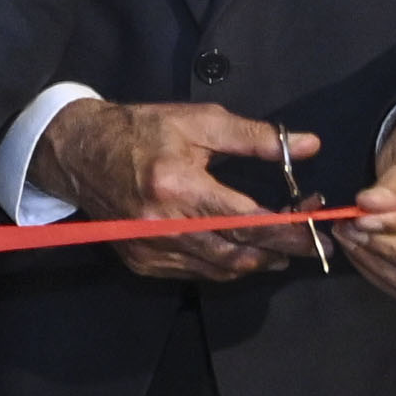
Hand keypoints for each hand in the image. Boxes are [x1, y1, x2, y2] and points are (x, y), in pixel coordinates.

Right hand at [43, 97, 331, 282]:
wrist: (78, 151)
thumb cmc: (139, 130)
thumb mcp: (199, 121)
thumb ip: (255, 138)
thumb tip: (308, 146)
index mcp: (179, 186)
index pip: (248, 221)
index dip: (288, 231)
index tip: (317, 230)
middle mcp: (164, 225)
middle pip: (239, 253)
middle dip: (280, 250)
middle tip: (308, 240)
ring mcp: (150, 248)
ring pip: (220, 270)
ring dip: (255, 261)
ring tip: (279, 247)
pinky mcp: (141, 260)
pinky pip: (195, 273)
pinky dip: (223, 266)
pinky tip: (238, 250)